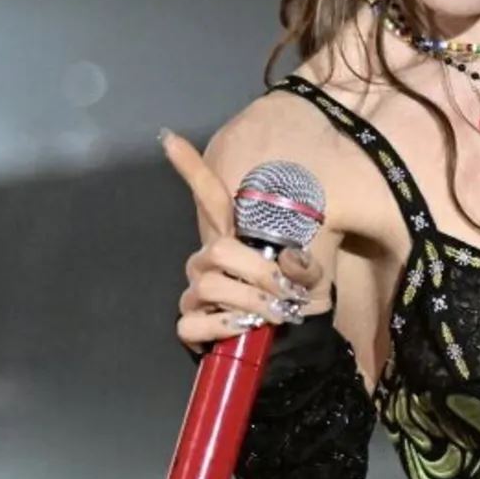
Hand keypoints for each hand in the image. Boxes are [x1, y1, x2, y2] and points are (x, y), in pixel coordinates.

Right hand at [163, 128, 330, 352]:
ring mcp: (197, 290)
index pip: (209, 197)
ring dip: (248, 301)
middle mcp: (209, 259)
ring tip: (276, 314)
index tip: (169, 138)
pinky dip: (221, 328)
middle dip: (258, 271)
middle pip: (218, 250)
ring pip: (208, 285)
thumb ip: (303, 263)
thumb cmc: (296, 300)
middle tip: (286, 292)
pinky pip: (190, 323)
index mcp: (235, 239)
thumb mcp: (310, 275)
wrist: (292, 340)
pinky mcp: (191, 323)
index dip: (190, 168)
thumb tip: (290, 260)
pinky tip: (242, 331)